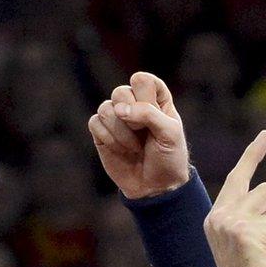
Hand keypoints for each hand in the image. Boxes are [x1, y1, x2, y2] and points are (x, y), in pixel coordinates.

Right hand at [88, 72, 191, 199]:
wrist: (156, 187)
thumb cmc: (169, 158)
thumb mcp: (170, 134)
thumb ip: (149, 113)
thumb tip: (120, 109)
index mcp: (156, 100)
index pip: (143, 79)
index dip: (145, 97)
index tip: (155, 115)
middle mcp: (134, 105)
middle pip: (121, 92)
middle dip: (133, 117)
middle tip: (143, 134)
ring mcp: (116, 118)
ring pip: (106, 108)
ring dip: (121, 132)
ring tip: (135, 147)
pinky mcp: (101, 132)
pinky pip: (95, 122)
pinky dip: (109, 139)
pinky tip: (122, 151)